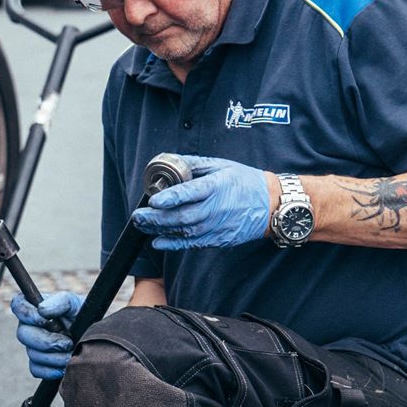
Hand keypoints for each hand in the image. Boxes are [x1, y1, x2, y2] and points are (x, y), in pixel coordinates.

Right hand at [11, 291, 83, 379]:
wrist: (93, 335)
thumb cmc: (82, 314)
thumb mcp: (76, 304)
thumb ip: (60, 301)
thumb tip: (42, 310)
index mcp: (35, 308)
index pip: (18, 305)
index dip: (26, 314)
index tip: (44, 320)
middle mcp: (31, 326)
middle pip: (23, 335)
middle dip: (46, 341)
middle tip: (67, 343)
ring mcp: (34, 346)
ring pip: (32, 354)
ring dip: (54, 357)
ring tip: (71, 355)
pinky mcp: (40, 363)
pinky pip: (36, 370)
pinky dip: (50, 370)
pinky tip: (64, 368)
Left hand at [132, 155, 271, 249]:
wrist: (268, 205)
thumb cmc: (243, 181)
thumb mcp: (220, 165)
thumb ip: (192, 165)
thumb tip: (167, 162)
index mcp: (216, 186)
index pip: (191, 193)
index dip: (171, 197)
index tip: (153, 199)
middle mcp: (215, 208)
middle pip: (182, 216)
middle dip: (156, 218)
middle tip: (138, 215)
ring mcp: (216, 226)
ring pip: (184, 231)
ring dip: (160, 230)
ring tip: (142, 225)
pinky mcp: (217, 239)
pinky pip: (192, 243)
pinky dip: (173, 244)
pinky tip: (158, 242)